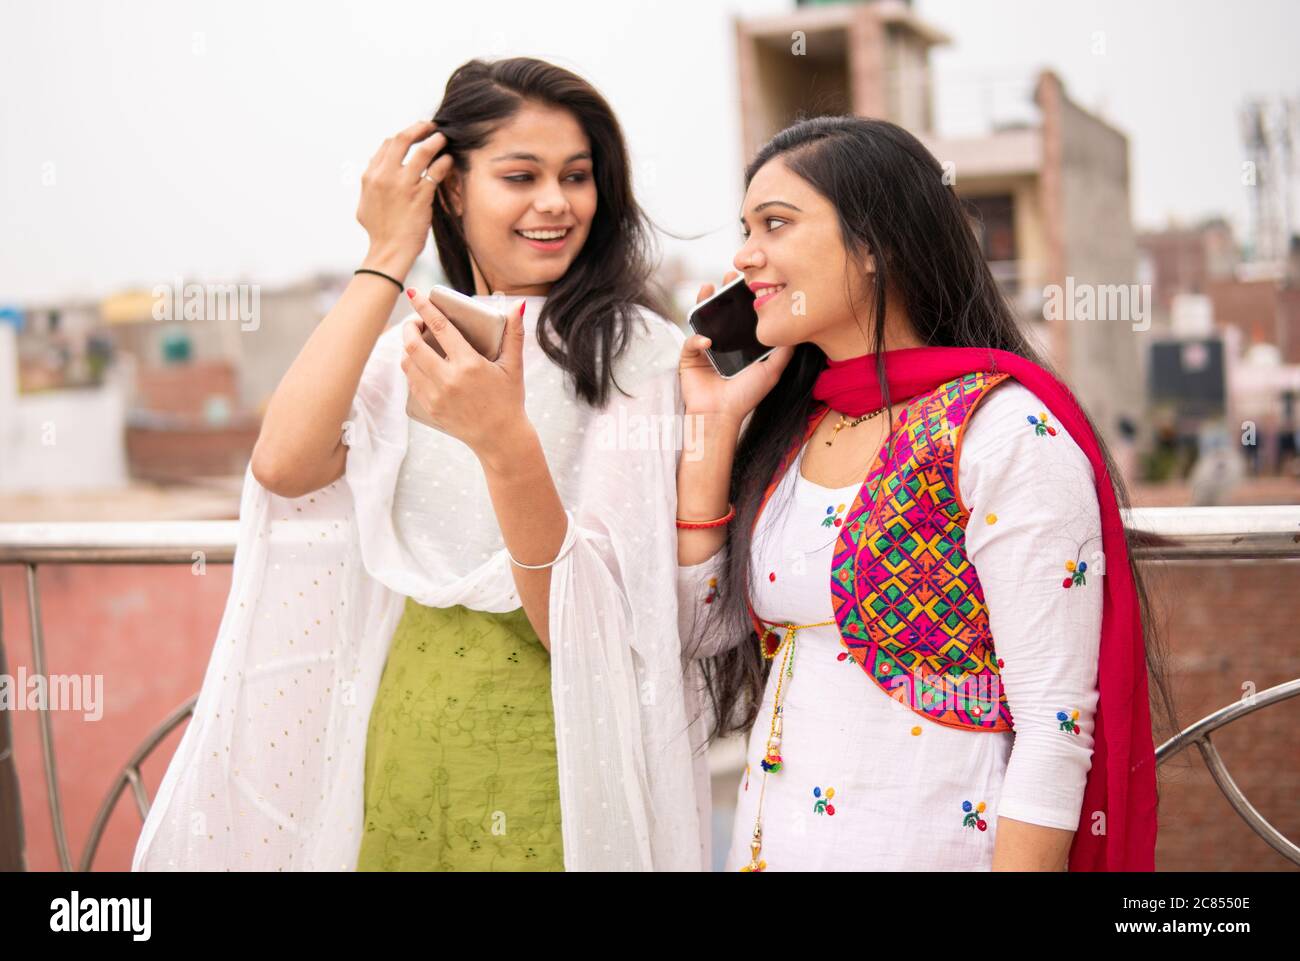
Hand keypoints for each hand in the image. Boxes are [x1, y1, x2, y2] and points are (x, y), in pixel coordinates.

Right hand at [357, 121, 451, 269]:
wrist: (388, 252)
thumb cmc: (378, 232)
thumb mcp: (364, 204)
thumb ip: (369, 184)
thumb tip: (371, 170)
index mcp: (370, 176)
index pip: (387, 144)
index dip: (403, 136)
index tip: (414, 134)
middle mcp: (385, 176)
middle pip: (403, 139)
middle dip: (419, 128)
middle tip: (431, 127)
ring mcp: (403, 184)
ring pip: (423, 151)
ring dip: (436, 141)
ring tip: (444, 138)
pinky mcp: (421, 195)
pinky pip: (436, 170)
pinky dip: (445, 161)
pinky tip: (449, 160)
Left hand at [401, 289, 531, 460]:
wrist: (501, 439)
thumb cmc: (509, 400)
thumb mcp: (514, 366)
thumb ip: (514, 334)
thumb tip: (517, 306)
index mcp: (470, 365)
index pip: (440, 328)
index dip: (424, 308)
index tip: (414, 293)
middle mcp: (449, 380)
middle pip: (414, 346)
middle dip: (409, 328)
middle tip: (415, 322)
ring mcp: (437, 396)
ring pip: (407, 364)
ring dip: (407, 348)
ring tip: (415, 342)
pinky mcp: (430, 409)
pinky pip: (411, 382)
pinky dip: (411, 368)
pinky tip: (419, 364)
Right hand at [679, 271, 793, 421]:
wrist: (720, 416)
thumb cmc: (745, 396)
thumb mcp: (771, 371)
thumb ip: (784, 351)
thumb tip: (799, 331)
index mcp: (739, 343)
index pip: (740, 315)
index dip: (744, 298)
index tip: (751, 281)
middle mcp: (722, 342)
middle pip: (721, 311)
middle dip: (724, 292)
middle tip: (730, 276)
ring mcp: (704, 348)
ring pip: (701, 319)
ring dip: (703, 302)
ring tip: (709, 288)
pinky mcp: (689, 358)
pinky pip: (690, 342)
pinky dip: (696, 339)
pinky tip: (706, 342)